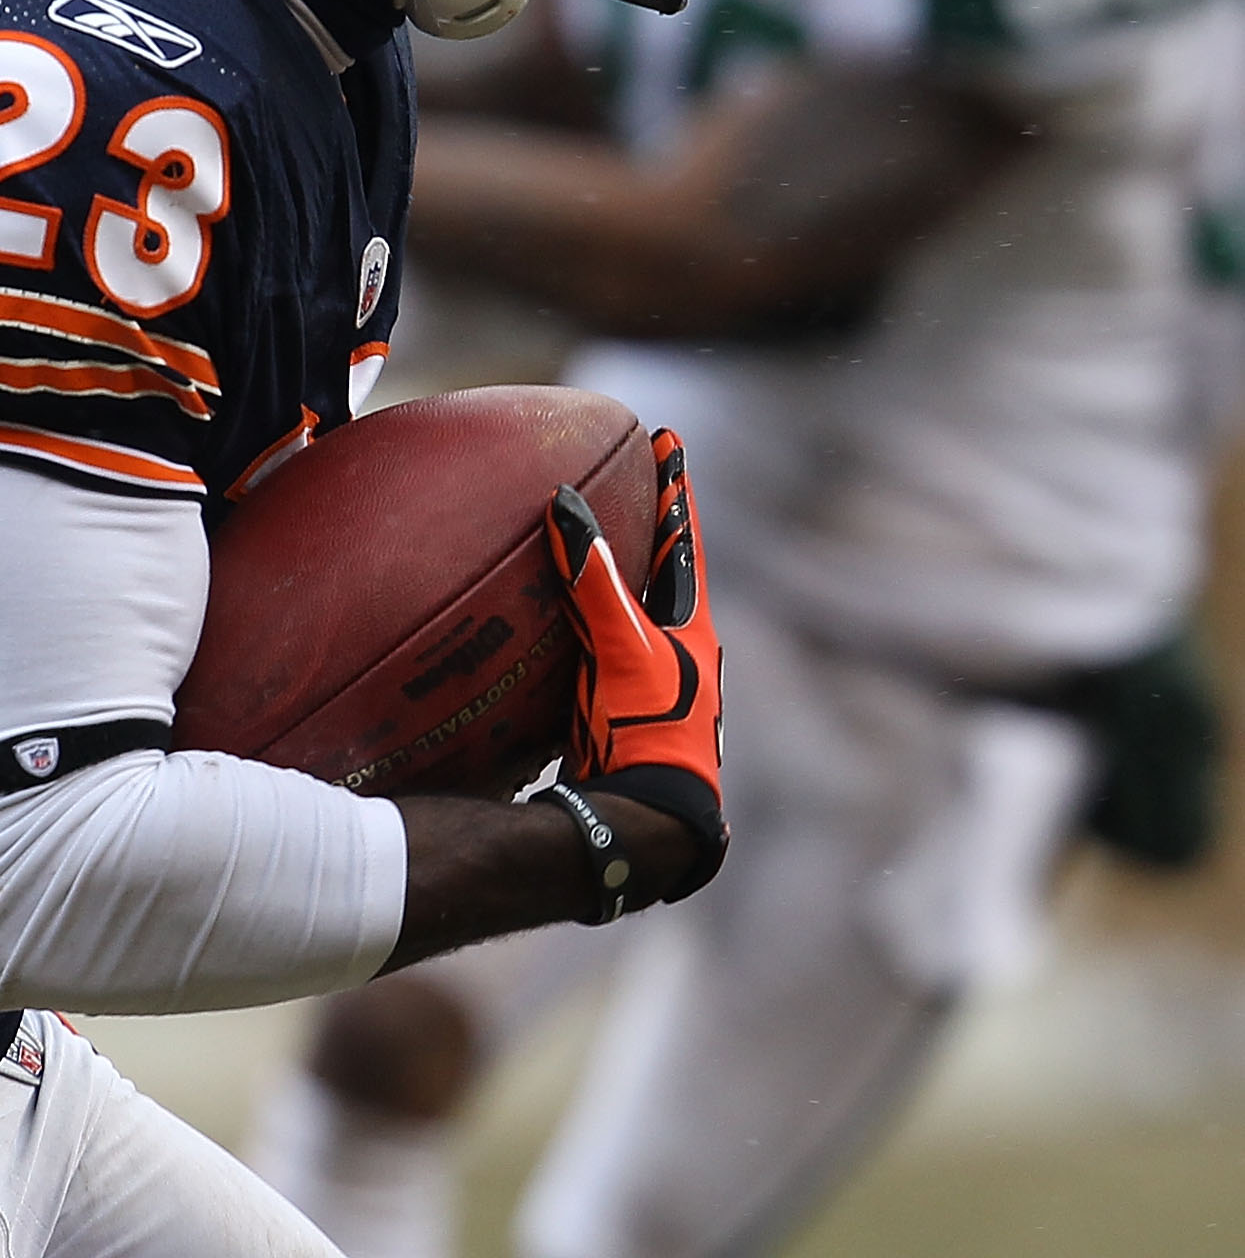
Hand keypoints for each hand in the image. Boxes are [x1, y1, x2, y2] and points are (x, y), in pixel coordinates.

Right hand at [546, 427, 725, 894]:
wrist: (648, 817)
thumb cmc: (648, 730)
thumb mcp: (620, 648)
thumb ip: (594, 581)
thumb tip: (566, 506)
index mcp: (694, 629)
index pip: (685, 541)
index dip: (675, 490)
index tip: (669, 440)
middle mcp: (683, 654)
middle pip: (669, 575)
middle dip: (656, 531)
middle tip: (642, 484)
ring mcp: (658, 687)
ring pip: (641, 616)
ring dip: (625, 581)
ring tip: (606, 547)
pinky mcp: (628, 716)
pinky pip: (606, 654)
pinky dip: (590, 629)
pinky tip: (564, 632)